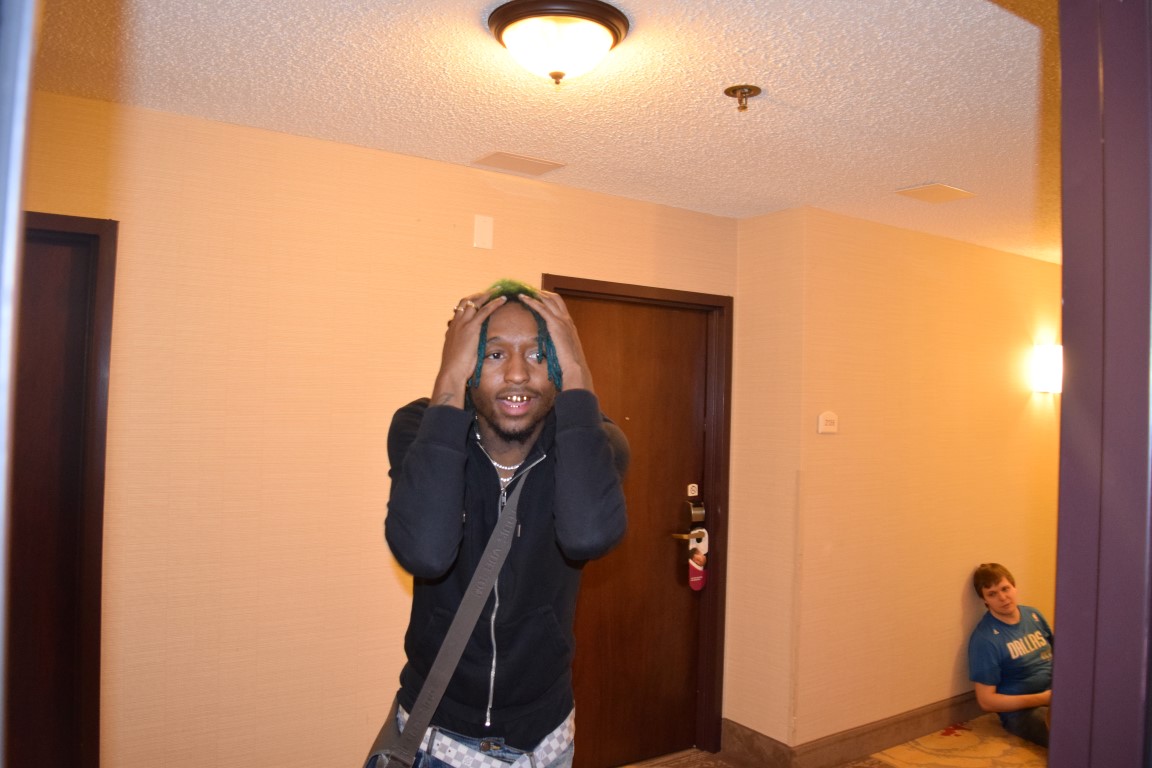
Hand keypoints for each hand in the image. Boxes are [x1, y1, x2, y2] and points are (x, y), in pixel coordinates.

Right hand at [431, 292, 506, 406]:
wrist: (451, 372)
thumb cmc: (455, 368)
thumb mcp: (456, 354)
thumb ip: (460, 347)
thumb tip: (463, 348)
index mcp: (452, 328)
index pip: (460, 310)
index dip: (469, 303)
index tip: (478, 300)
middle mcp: (457, 323)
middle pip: (466, 302)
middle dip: (478, 295)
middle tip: (489, 292)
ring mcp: (463, 324)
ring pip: (475, 302)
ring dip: (487, 295)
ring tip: (498, 290)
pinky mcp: (472, 328)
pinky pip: (484, 311)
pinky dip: (494, 303)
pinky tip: (503, 299)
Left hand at [518, 290, 593, 391]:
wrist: (575, 368)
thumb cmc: (569, 364)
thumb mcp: (564, 351)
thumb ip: (557, 345)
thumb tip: (549, 348)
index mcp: (569, 325)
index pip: (559, 306)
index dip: (548, 299)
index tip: (538, 296)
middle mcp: (567, 320)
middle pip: (554, 298)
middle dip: (542, 292)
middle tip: (529, 289)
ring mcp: (562, 321)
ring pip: (548, 300)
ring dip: (535, 293)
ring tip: (524, 290)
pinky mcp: (555, 325)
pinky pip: (542, 308)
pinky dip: (532, 301)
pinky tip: (523, 298)